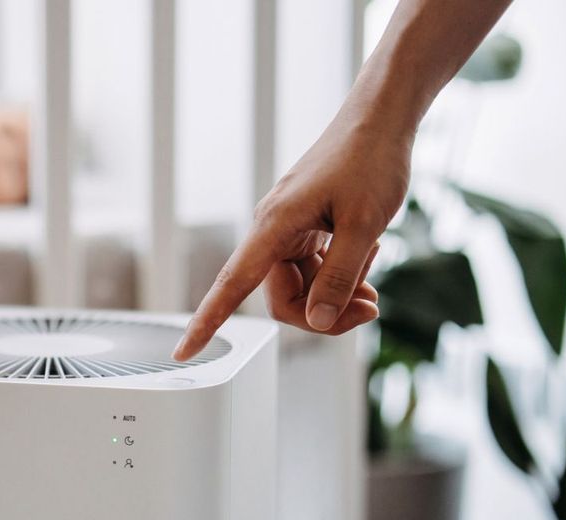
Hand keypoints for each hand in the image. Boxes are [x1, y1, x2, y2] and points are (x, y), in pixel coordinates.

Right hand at [172, 112, 411, 360]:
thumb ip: (339, 278)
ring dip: (336, 294)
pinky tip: (368, 259)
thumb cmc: (370, 162)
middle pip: (281, 297)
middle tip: (369, 308)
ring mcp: (289, 230)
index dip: (206, 322)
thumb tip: (316, 322)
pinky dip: (339, 274)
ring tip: (374, 284)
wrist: (380, 119)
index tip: (184, 353)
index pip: (230, 286)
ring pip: (300, 286)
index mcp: (274, 227)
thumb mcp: (364, 226)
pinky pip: (313, 268)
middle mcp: (273, 231)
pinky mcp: (306, 228)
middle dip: (322, 312)